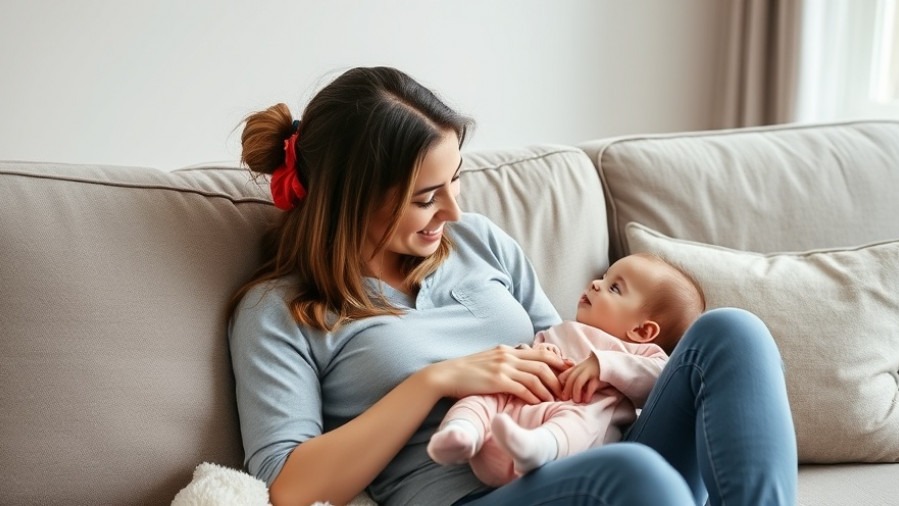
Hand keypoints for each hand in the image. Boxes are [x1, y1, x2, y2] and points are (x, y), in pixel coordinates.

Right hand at [425, 345, 571, 404]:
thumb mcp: (489, 360)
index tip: (568, 370)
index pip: (539, 352)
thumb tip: (520, 367)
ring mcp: (503, 368)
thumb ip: (505, 361)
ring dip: (548, 389)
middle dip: (558, 377)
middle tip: (565, 389)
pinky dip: (534, 395)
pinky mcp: (497, 381)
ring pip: (535, 376)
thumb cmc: (467, 371)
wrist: (446, 375)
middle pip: (543, 363)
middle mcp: (508, 356)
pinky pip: (522, 388)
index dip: (557, 360)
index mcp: (507, 350)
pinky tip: (538, 402)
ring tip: (554, 399)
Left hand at [558, 354, 600, 402]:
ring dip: (575, 392)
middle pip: (570, 379)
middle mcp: (582, 368)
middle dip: (566, 390)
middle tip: (565, 400)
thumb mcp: (585, 372)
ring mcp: (591, 371)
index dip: (561, 385)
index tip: (562, 394)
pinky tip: (587, 400)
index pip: (564, 375)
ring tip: (577, 401)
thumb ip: (577, 378)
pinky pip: (591, 386)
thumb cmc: (597, 371)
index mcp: (577, 368)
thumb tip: (567, 393)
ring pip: (578, 381)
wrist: (613, 362)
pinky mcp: (599, 376)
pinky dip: (587, 394)